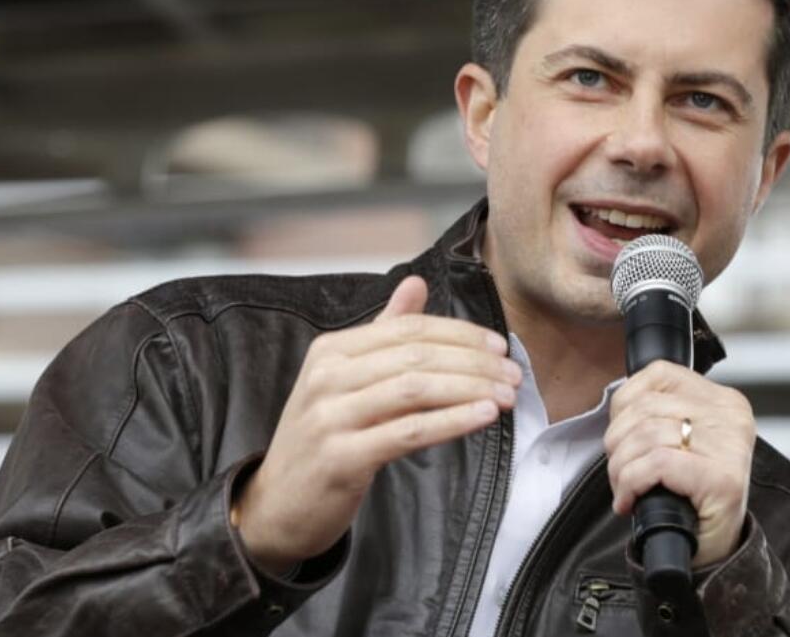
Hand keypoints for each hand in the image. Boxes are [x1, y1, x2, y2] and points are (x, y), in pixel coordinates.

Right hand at [231, 275, 521, 574]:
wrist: (276, 506)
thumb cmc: (322, 439)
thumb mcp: (345, 379)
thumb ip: (384, 331)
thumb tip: (416, 283)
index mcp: (331, 351)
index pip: (407, 329)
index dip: (460, 334)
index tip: (498, 346)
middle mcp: (327, 377)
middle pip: (416, 355)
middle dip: (473, 361)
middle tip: (513, 373)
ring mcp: (330, 416)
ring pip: (415, 389)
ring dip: (470, 389)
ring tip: (506, 395)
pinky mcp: (341, 457)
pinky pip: (408, 431)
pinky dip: (452, 421)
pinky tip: (482, 417)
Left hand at [604, 361, 754, 567]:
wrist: (716, 551)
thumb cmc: (693, 497)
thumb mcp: (680, 442)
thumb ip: (659, 414)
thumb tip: (618, 409)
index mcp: (722, 400)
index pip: (658, 375)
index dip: (623, 406)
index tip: (620, 437)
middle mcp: (731, 416)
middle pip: (646, 407)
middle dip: (617, 443)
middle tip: (619, 474)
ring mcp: (729, 446)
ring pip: (645, 434)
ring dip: (620, 468)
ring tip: (624, 489)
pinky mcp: (721, 477)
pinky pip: (655, 463)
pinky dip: (631, 483)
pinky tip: (630, 501)